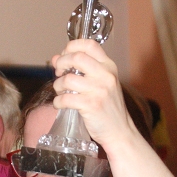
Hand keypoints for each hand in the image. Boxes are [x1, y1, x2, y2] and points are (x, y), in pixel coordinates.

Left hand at [51, 40, 136, 154]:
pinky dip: (58, 102)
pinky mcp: (91, 105)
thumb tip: (56, 58)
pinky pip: (65, 99)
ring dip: (58, 85)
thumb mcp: (101, 84)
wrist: (120, 131)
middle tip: (58, 72)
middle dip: (61, 63)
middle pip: (76, 57)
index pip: (89, 45)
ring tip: (60, 91)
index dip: (72, 46)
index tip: (64, 55)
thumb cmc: (108, 107)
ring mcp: (99, 90)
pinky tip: (60, 104)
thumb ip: (82, 70)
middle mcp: (106, 76)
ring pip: (68, 79)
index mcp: (109, 67)